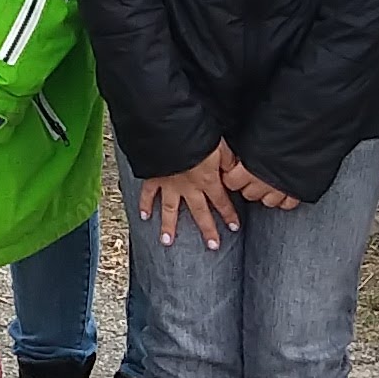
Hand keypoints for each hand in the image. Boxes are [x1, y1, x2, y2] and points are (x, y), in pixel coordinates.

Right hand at [139, 145, 257, 248]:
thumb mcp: (220, 147)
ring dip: (169, 226)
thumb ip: (228, 161)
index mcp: (207, 180)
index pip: (221, 201)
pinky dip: (144, 204)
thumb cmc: (197, 136)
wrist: (171, 132)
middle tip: (213, 246)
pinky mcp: (154, 177)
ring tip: (167, 241)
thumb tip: (235, 171)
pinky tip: (143, 216)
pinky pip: (148, 194)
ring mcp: (169, 185)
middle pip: (200, 212)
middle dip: (208, 230)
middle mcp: (189, 187)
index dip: (229, 214)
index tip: (234, 227)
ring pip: (170, 210)